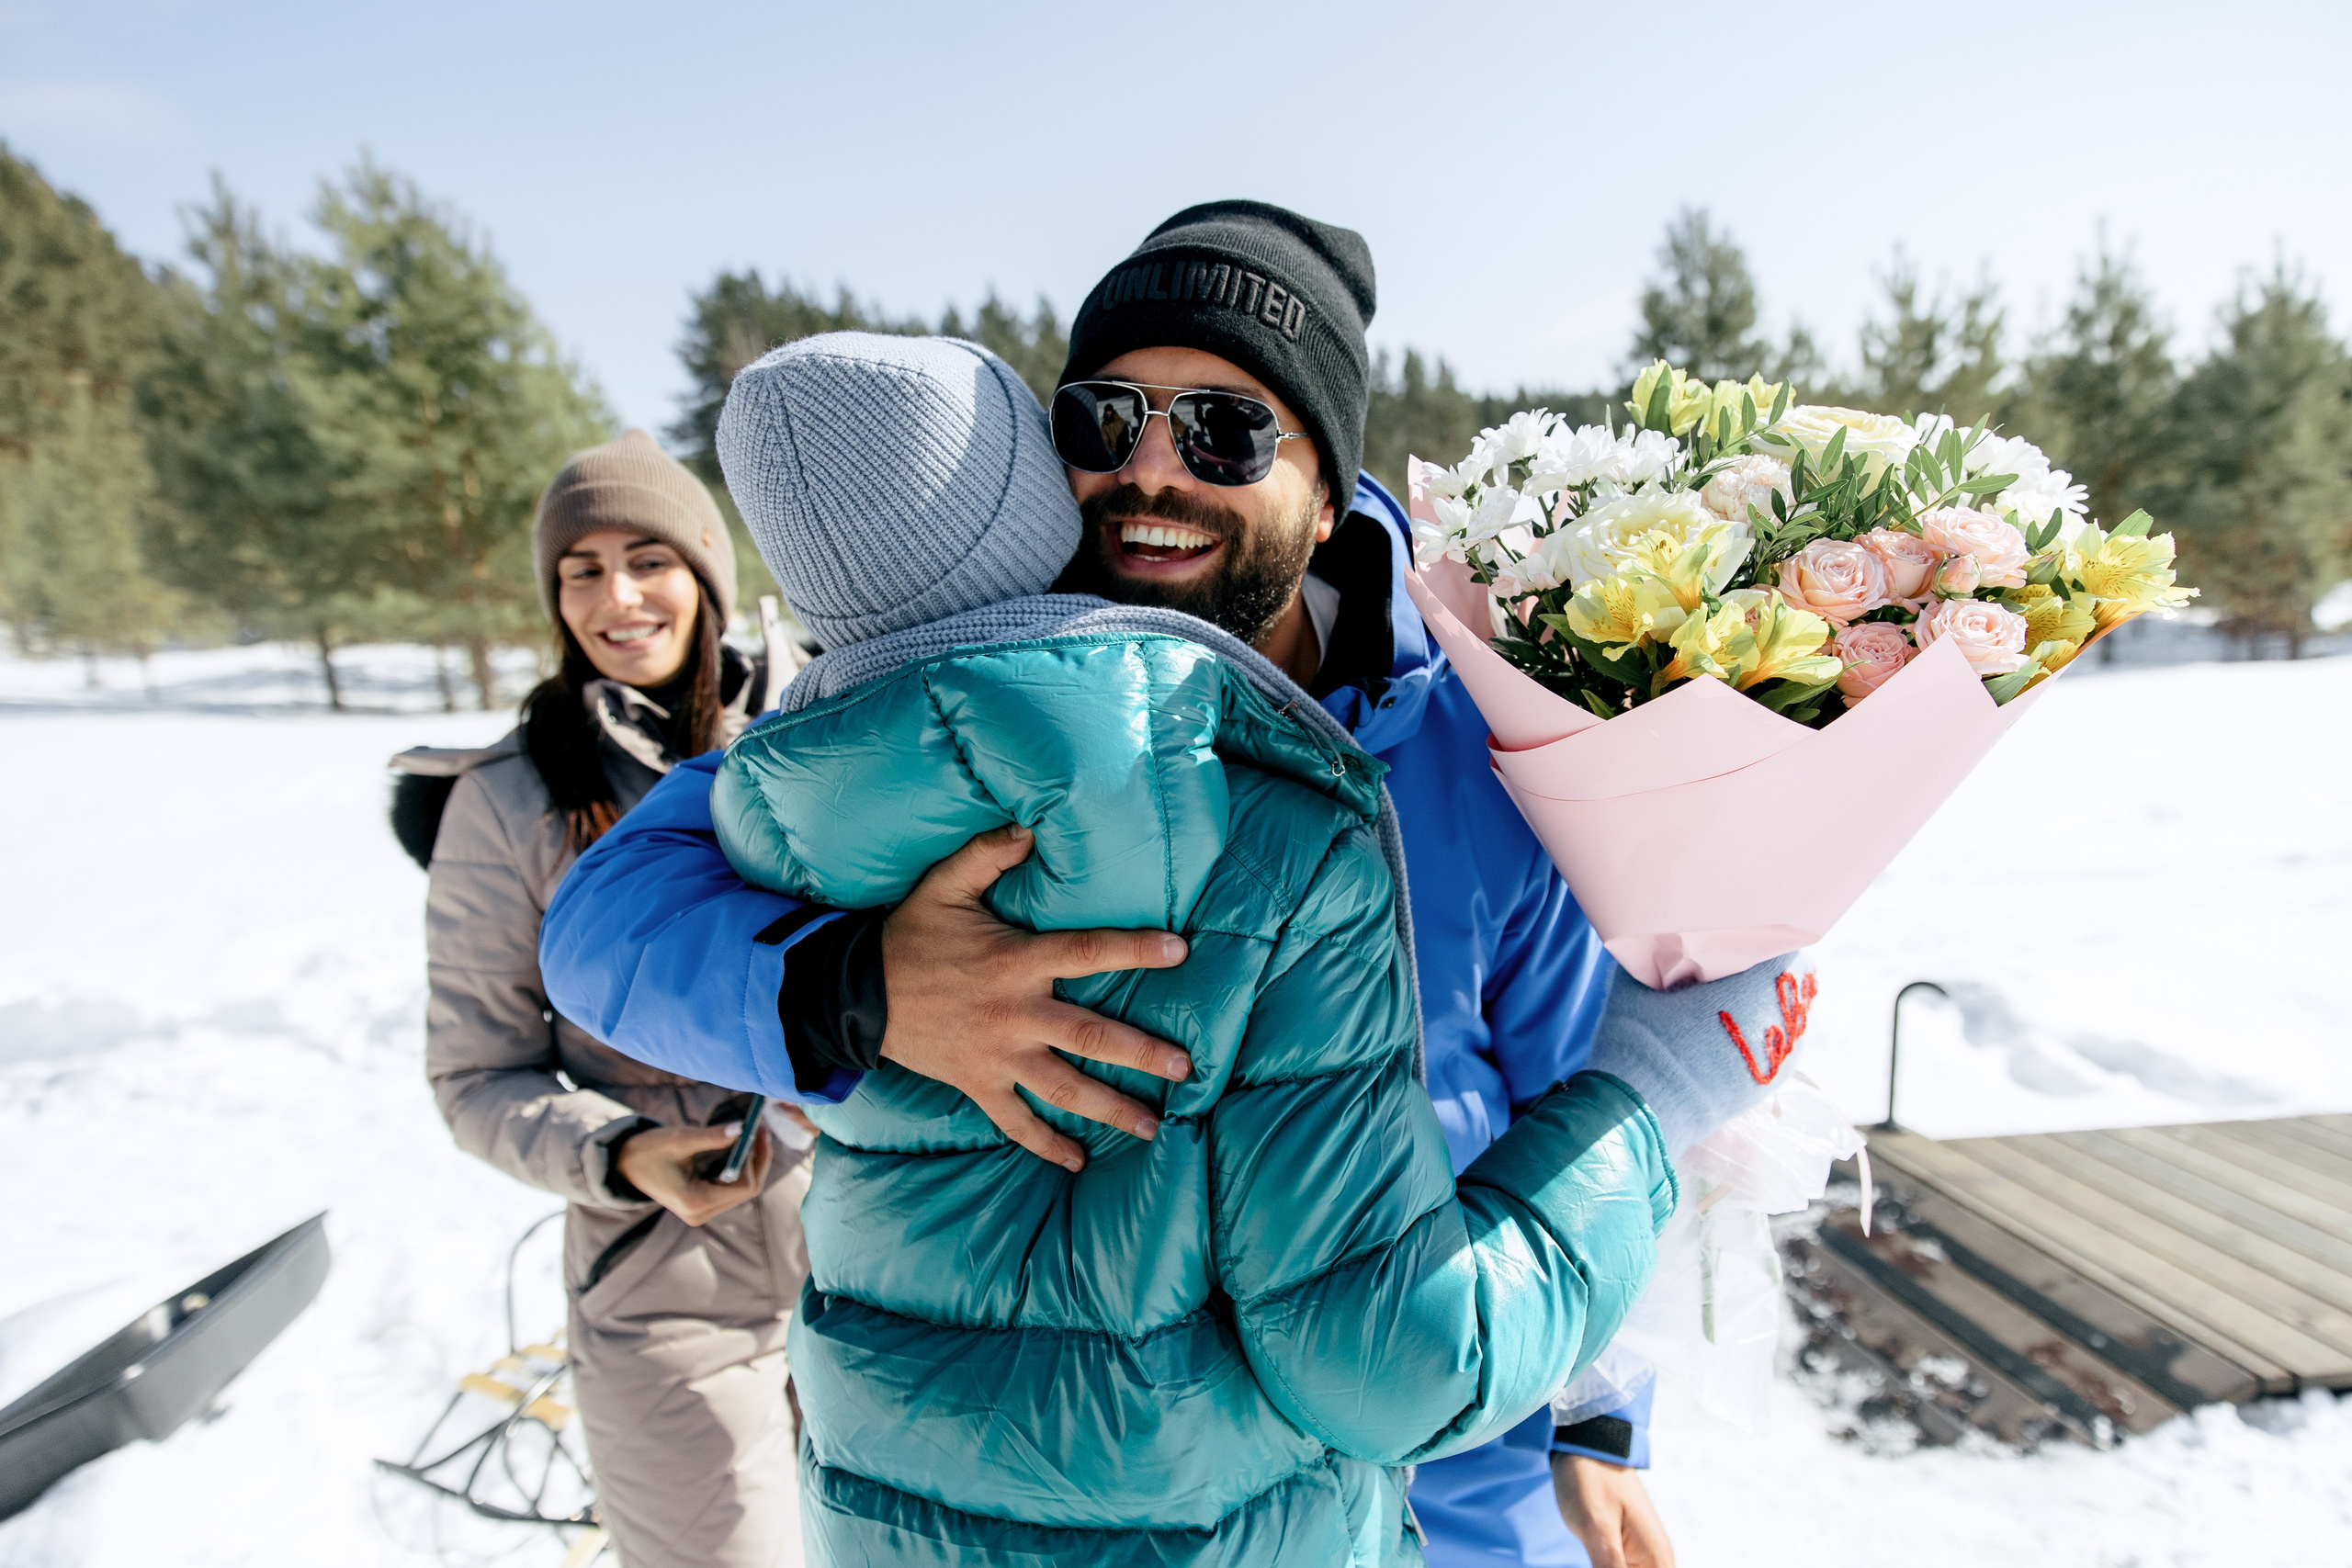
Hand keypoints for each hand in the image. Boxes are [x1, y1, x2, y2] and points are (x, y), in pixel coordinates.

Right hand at [615, 1122, 770, 1225]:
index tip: (758, 1130)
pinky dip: (738, 1169)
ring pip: (741, 1191)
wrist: (624, 1165)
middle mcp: (700, 1214)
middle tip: (761, 1130)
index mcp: (695, 1202)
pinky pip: (730, 1189)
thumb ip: (712, 1137)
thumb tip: (742, 1128)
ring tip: (754, 1135)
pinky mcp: (701, 1205)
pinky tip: (741, 1147)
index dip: (756, 1159)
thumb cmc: (648, 1151)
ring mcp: (701, 1212)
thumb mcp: (679, 1140)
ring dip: (750, 1164)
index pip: (744, 1186)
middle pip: (747, 1190)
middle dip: (757, 1160)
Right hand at [880, 824, 1192, 1171]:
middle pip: (1090, 1037)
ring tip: (1152, 1125)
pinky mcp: (977, 1084)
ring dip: (1110, 1109)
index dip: (1134, 949)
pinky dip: (1045, 1144)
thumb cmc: (909, 936)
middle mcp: (1014, 1014)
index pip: (1085, 952)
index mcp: (1015, 962)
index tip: (1180, 951)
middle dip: (1141, 1054)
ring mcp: (997, 1056)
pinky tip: (1077, 1161)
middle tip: (1185, 1069)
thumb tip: (1030, 827)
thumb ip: (987, 854)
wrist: (855, 995)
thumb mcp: (943, 886)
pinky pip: (1015, 1122)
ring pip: (1064, 1088)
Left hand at [1552, 1454, 1673, 1567]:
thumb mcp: (1596, 1527)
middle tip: (1596, 1556)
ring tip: (1594, 1555)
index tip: (1603, 1563)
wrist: (1585, 1446)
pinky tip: (1595, 1561)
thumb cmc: (1591, 1480)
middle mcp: (1657, 1562)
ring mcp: (1642, 1558)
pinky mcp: (1626, 1552)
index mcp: (1656, 1560)